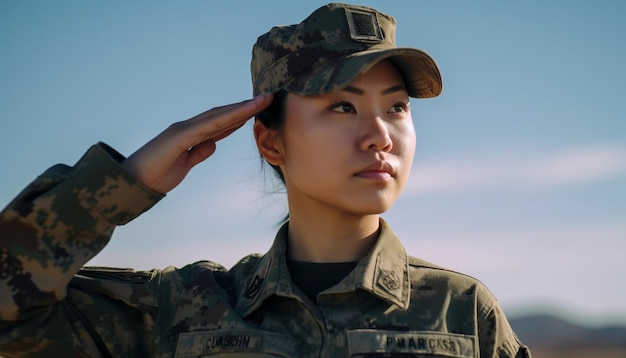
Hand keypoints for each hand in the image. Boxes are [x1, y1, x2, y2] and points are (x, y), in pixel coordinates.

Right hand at [122, 94, 272, 193]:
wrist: (133, 183)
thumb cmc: (156, 175)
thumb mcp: (185, 165)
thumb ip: (198, 153)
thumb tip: (213, 145)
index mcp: (191, 135)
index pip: (221, 123)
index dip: (240, 115)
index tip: (259, 110)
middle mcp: (188, 128)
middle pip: (222, 114)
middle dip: (246, 107)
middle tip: (268, 98)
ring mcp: (183, 130)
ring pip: (218, 116)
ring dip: (241, 108)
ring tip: (262, 101)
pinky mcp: (178, 137)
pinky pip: (206, 126)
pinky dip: (224, 119)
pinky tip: (240, 113)